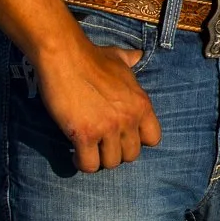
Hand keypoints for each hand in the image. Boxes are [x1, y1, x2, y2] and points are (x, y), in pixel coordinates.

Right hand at [32, 32, 161, 172]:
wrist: (66, 56)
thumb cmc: (91, 57)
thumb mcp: (118, 58)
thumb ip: (131, 60)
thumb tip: (138, 55)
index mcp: (141, 103)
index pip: (154, 138)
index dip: (138, 140)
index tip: (123, 136)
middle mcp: (129, 118)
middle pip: (131, 155)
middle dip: (116, 152)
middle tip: (102, 144)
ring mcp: (108, 127)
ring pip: (111, 163)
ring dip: (98, 159)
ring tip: (88, 149)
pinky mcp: (85, 134)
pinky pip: (89, 165)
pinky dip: (81, 163)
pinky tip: (75, 153)